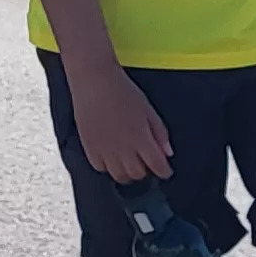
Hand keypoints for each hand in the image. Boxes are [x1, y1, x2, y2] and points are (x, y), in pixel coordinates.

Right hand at [65, 60, 172, 182]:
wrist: (94, 81)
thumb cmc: (122, 90)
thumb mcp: (148, 109)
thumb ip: (159, 132)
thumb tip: (167, 152)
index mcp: (140, 137)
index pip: (157, 165)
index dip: (164, 171)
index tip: (166, 170)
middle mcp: (122, 147)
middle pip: (138, 174)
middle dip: (146, 171)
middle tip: (146, 162)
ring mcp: (104, 149)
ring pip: (118, 175)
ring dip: (127, 172)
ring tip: (129, 162)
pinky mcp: (88, 146)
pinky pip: (99, 168)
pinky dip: (108, 167)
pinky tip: (112, 157)